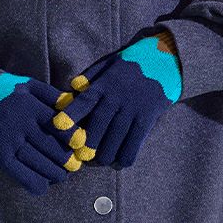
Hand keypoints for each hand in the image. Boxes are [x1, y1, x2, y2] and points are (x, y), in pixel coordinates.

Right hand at [0, 72, 87, 195]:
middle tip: (75, 165)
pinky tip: (43, 185)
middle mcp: (20, 124)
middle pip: (49, 146)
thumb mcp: (31, 87)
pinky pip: (18, 172)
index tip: (81, 145)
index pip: (58, 125)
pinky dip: (33, 182)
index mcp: (31, 106)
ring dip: (53, 173)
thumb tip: (75, 106)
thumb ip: (53, 95)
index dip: (72, 138)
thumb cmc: (11, 95)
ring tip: (62, 175)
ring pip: (36, 161)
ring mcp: (8, 140)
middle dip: (66, 159)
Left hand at [50, 30, 181, 168]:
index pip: (84, 100)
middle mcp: (117, 97)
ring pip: (116, 138)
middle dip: (88, 143)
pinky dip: (126, 155)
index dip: (71, 114)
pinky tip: (120, 161)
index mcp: (105, 84)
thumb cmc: (130, 65)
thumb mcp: (108, 64)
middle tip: (81, 155)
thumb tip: (71, 87)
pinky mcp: (147, 118)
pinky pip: (135, 142)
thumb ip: (90, 77)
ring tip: (100, 160)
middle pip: (98, 125)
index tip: (58, 126)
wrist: (164, 61)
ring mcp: (133, 109)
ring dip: (106, 154)